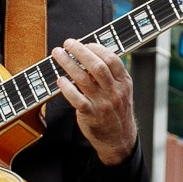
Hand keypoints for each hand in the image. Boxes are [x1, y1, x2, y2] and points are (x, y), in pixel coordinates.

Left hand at [54, 38, 137, 165]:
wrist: (119, 139)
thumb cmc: (116, 111)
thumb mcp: (122, 91)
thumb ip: (111, 75)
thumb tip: (90, 54)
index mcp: (124, 83)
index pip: (111, 59)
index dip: (96, 48)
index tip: (84, 43)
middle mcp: (114, 92)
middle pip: (96, 66)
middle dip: (80, 51)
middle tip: (68, 43)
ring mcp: (102, 104)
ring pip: (83, 79)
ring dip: (68, 64)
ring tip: (58, 55)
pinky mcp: (90, 115)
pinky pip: (76, 98)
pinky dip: (66, 88)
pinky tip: (60, 80)